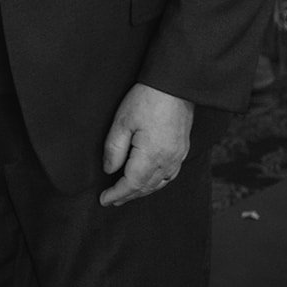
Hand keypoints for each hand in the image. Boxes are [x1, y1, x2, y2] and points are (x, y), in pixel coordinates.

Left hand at [99, 83, 194, 206]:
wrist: (175, 86)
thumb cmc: (146, 100)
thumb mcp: (122, 122)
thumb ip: (114, 149)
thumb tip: (109, 170)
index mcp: (152, 155)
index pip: (132, 184)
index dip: (117, 194)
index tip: (104, 200)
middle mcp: (168, 160)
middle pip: (146, 186)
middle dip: (128, 195)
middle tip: (112, 200)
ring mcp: (178, 156)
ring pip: (159, 183)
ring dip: (142, 191)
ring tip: (127, 194)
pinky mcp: (182, 149)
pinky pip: (169, 175)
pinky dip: (156, 182)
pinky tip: (149, 181)